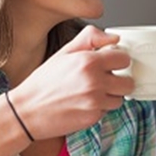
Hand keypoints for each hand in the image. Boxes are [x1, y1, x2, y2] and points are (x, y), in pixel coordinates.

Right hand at [9, 25, 133, 138]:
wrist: (27, 111)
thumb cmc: (45, 81)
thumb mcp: (65, 52)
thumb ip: (91, 38)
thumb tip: (115, 38)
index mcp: (89, 62)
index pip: (125, 59)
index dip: (118, 61)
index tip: (111, 63)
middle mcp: (95, 82)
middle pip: (128, 82)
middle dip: (119, 80)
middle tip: (105, 79)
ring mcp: (95, 102)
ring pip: (120, 98)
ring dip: (111, 95)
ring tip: (93, 92)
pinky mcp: (93, 118)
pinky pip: (108, 111)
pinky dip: (100, 108)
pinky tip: (85, 103)